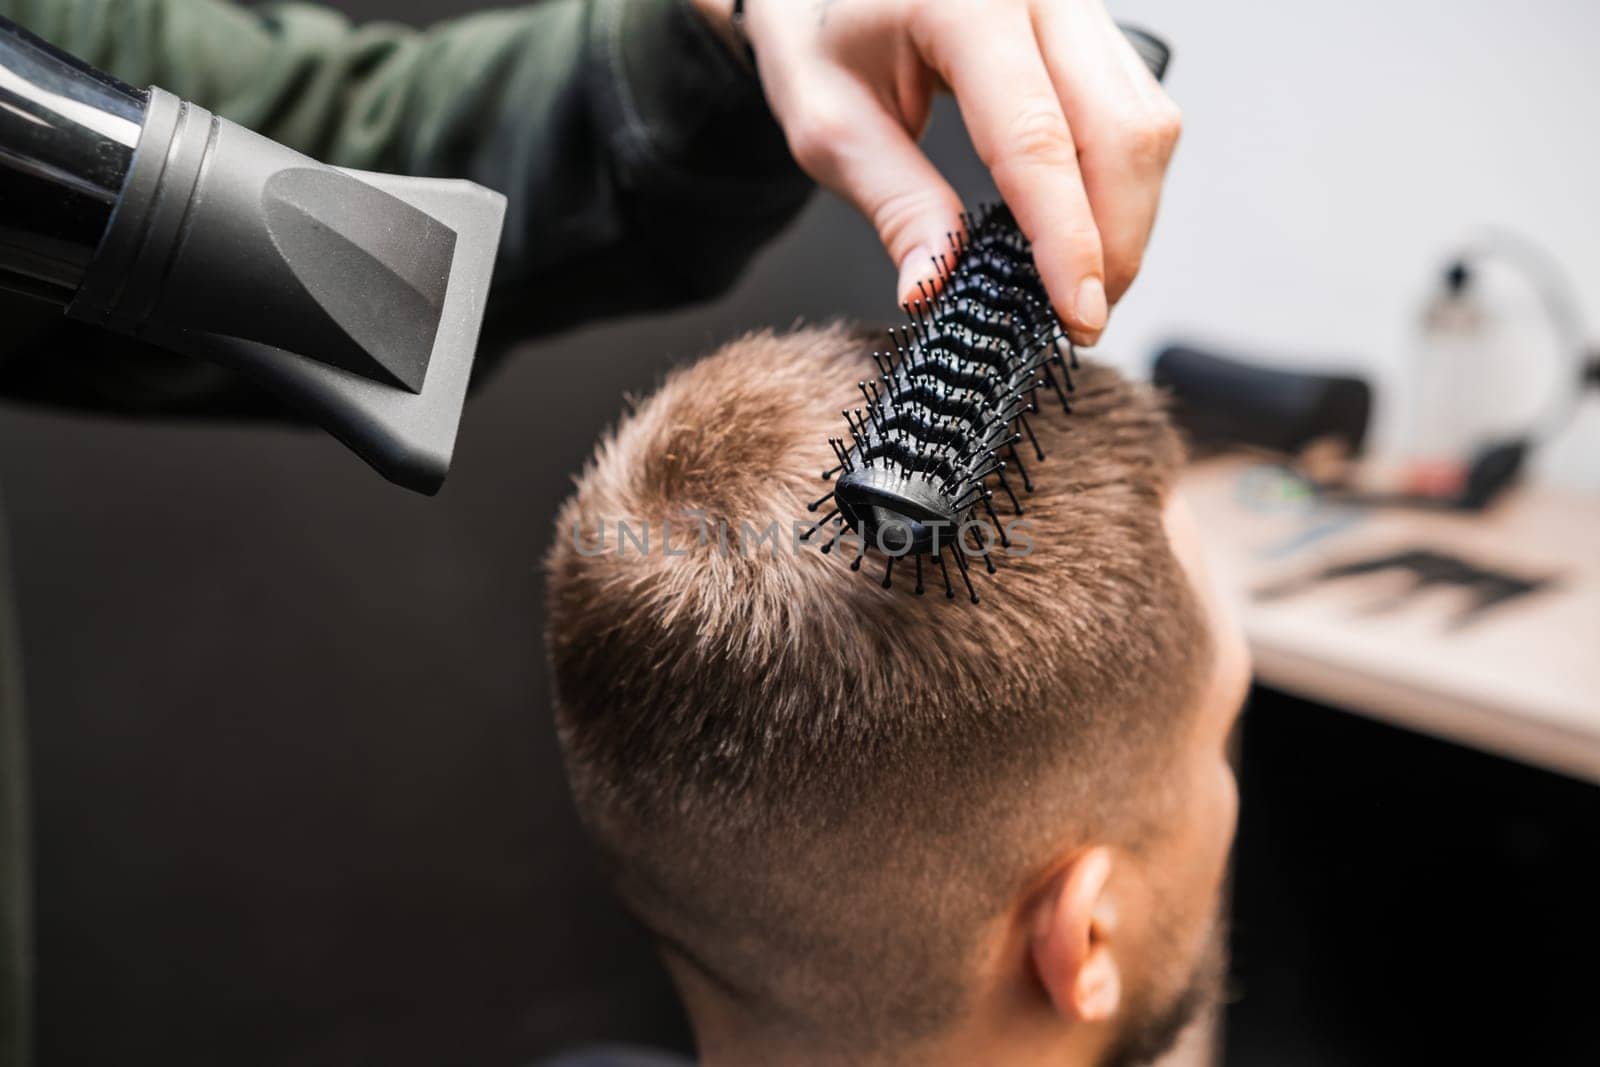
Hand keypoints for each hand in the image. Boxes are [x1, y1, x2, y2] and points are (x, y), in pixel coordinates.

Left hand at [693, 0, 1180, 345]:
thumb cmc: (820, 38)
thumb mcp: (829, 129)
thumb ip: (896, 207)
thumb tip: (937, 289)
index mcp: (965, 3)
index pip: (1037, 138)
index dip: (1066, 238)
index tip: (1077, 315)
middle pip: (1121, 130)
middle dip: (1113, 242)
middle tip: (1079, 321)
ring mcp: (1075, 3)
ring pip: (1145, 123)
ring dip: (1126, 219)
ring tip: (1077, 284)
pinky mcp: (1092, 28)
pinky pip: (1136, 111)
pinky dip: (1120, 186)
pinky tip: (1081, 231)